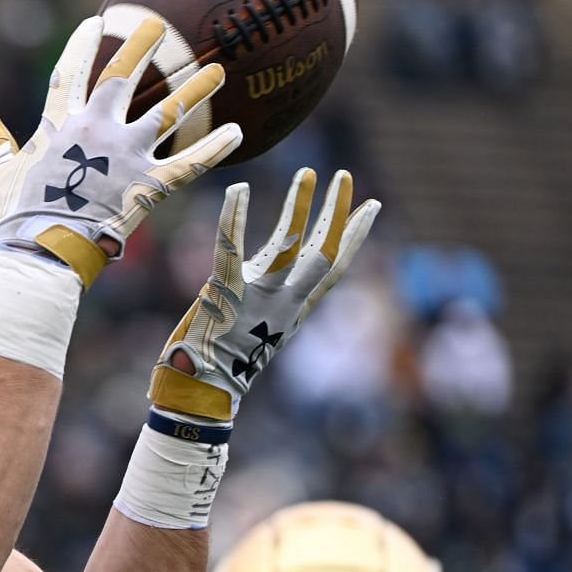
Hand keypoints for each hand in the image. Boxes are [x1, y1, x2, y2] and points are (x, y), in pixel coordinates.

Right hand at [0, 15, 242, 287]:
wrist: (42, 248)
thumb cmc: (18, 215)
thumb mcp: (2, 175)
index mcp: (60, 125)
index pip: (70, 74)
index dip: (81, 46)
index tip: (94, 22)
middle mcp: (96, 129)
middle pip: (122, 76)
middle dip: (140, 44)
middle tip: (158, 23)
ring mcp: (125, 155)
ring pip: (167, 112)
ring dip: (194, 89)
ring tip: (218, 69)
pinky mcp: (149, 184)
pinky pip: (189, 163)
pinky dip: (215, 148)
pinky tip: (239, 132)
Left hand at [149, 168, 380, 421]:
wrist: (200, 399)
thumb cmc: (220, 367)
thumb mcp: (256, 331)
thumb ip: (267, 303)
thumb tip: (276, 284)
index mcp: (292, 311)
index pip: (333, 268)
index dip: (354, 237)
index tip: (371, 206)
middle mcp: (282, 303)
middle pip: (323, 251)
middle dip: (337, 212)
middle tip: (345, 175)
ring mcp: (256, 298)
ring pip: (289, 244)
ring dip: (300, 205)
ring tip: (309, 172)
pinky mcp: (224, 293)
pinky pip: (232, 248)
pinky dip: (235, 217)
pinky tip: (238, 188)